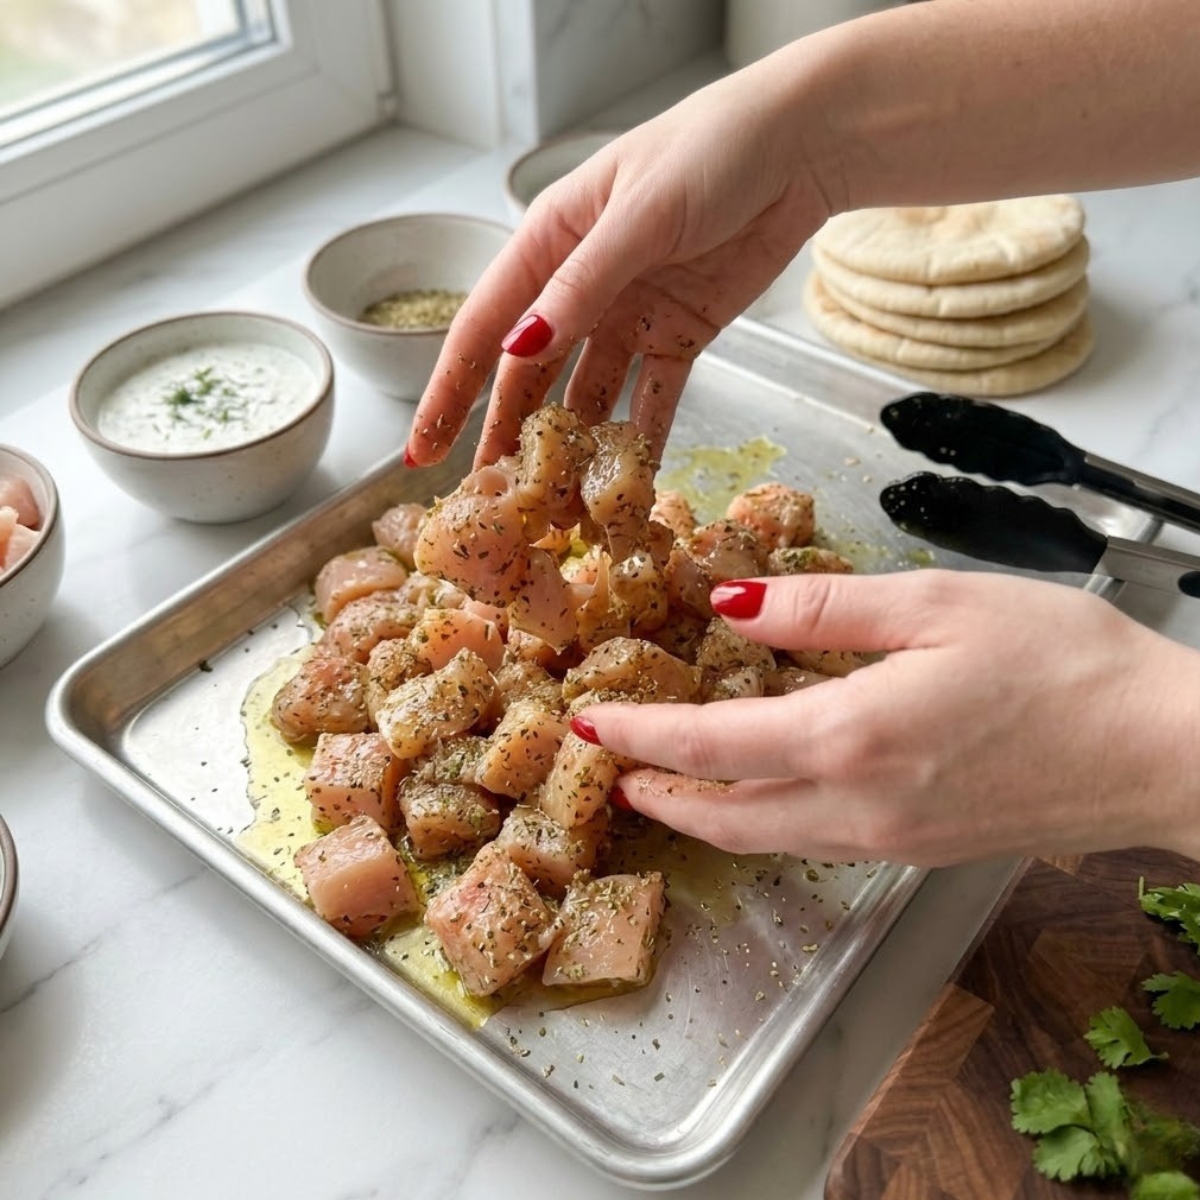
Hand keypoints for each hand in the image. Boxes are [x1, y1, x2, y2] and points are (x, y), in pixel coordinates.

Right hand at [405, 62, 832, 468]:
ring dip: (572, 450)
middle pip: (531, 376)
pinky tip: (626, 486)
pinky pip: (652, 400)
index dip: (449, 392)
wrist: (801, 146)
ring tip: (557, 506)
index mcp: (551, 242)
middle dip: (509, 437)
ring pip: (587, 397)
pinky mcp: (679, 335)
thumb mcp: (640, 213)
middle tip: (493, 500)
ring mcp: (629, 315)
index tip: (421, 450)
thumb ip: (582, 283)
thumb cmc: (712, 150)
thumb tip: (522, 349)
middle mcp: (581, 286)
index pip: (485, 327)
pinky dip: (641, 442)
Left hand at [575, 570, 1199, 866]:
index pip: (711, 748)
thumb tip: (732, 603)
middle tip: (615, 768)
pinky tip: (765, 786)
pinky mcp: (919, 848)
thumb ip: (824, 605)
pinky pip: (816, 840)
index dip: (641, 736)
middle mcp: (858, 807)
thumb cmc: (1065, 665)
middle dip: (661, 794)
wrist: (1163, 751)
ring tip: (669, 782)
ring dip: (707, 813)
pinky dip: (765, 819)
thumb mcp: (938, 604)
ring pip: (768, 839)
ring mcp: (890, 840)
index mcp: (852, 738)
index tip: (592, 722)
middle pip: (726, 818)